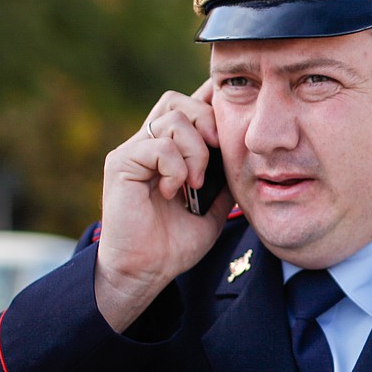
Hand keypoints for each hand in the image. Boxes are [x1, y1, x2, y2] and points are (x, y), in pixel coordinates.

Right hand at [94, 80, 232, 331]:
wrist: (147, 270)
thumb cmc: (176, 242)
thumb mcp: (215, 206)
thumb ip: (226, 177)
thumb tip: (250, 154)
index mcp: (170, 150)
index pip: (189, 107)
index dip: (210, 101)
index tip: (235, 114)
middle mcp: (148, 144)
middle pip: (177, 102)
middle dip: (207, 121)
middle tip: (218, 152)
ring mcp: (133, 152)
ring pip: (171, 119)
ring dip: (195, 151)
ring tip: (196, 183)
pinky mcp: (121, 164)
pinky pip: (157, 145)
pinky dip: (175, 167)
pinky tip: (174, 192)